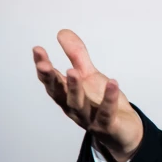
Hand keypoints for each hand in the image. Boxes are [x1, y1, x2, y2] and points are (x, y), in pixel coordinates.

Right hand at [33, 29, 142, 161]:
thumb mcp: (89, 75)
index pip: (51, 80)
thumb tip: (62, 32)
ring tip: (73, 71)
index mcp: (67, 95)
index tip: (37, 49)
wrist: (123, 130)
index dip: (43, 66)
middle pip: (59, 93)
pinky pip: (106, 113)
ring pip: (78, 104)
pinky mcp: (106, 126)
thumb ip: (76, 55)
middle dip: (51, 79)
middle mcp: (73, 107)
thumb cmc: (100, 101)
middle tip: (45, 65)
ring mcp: (88, 118)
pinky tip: (113, 82)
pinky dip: (108, 99)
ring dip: (74, 88)